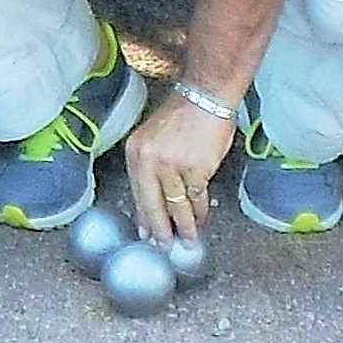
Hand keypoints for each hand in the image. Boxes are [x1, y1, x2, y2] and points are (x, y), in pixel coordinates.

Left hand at [122, 91, 233, 242]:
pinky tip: (202, 217)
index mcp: (135, 151)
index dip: (144, 217)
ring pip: (177, 205)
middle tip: (165, 246)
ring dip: (184, 226)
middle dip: (160, 229)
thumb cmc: (184, 114)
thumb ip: (152, 167)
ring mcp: (172, 165)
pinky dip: (200, 210)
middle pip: (153, 204)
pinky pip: (196, 197)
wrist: (206, 96)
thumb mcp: (155, 138)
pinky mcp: (195, 169)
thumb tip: (157, 202)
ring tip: (188, 240)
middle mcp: (149, 160)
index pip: (137, 192)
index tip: (147, 234)